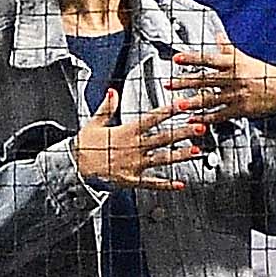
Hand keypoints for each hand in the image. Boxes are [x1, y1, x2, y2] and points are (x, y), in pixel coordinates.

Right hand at [71, 88, 203, 192]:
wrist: (75, 168)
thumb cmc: (85, 145)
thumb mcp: (94, 123)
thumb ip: (107, 107)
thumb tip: (113, 91)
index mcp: (126, 132)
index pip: (151, 118)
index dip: (168, 111)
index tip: (182, 105)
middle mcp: (133, 148)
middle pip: (162, 138)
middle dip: (182, 132)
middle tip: (200, 127)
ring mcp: (134, 164)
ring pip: (162, 159)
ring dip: (180, 155)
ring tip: (196, 151)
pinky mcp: (132, 179)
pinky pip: (152, 183)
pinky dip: (167, 185)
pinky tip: (181, 184)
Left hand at [172, 45, 275, 123]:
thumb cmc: (257, 71)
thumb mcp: (243, 57)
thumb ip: (227, 47)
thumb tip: (217, 33)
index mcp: (231, 64)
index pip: (208, 59)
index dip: (192, 59)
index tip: (176, 58)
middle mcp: (233, 78)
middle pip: (205, 80)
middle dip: (185, 82)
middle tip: (168, 84)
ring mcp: (236, 95)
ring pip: (211, 99)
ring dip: (193, 103)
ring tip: (178, 105)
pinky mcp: (239, 110)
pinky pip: (220, 115)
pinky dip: (205, 119)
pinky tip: (193, 121)